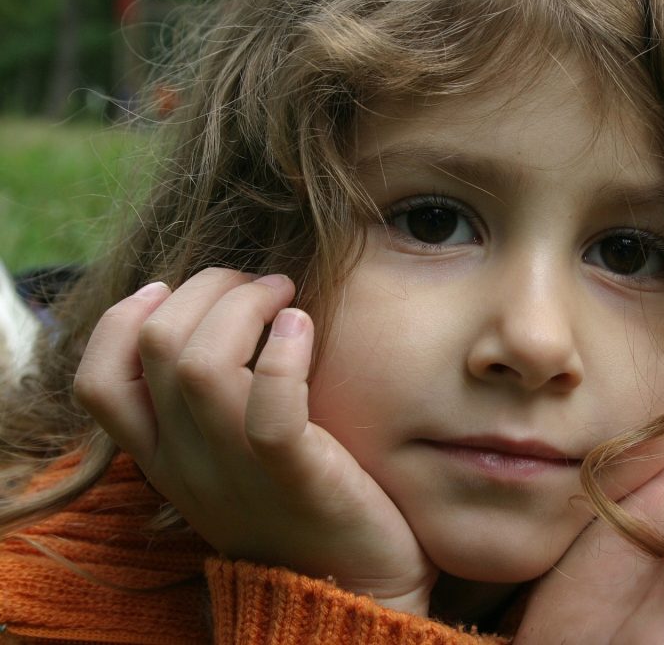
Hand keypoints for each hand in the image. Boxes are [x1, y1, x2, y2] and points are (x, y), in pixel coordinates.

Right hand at [74, 268, 436, 614]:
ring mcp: (237, 470)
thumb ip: (206, 410)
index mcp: (164, 457)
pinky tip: (303, 329)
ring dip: (242, 306)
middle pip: (155, 344)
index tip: (170, 289)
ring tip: (283, 296)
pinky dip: (283, 354)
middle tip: (258, 284)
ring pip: (200, 363)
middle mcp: (187, 462)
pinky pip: (269, 409)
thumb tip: (212, 324)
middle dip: (204, 288)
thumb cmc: (297, 508)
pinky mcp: (297, 476)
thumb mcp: (227, 462)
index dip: (122, 318)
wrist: (352, 592)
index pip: (98, 382)